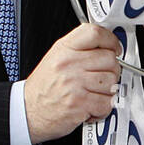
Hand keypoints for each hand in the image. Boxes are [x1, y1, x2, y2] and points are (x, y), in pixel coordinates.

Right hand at [23, 24, 122, 142]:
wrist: (28, 110)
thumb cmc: (44, 86)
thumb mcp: (56, 57)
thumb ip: (80, 49)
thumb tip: (108, 46)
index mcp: (64, 49)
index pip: (95, 33)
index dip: (111, 40)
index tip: (115, 49)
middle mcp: (69, 64)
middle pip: (109, 59)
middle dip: (111, 70)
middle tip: (101, 77)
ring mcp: (75, 84)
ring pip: (111, 82)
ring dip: (107, 91)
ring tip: (93, 93)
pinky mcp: (80, 104)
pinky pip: (107, 103)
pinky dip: (103, 108)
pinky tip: (91, 106)